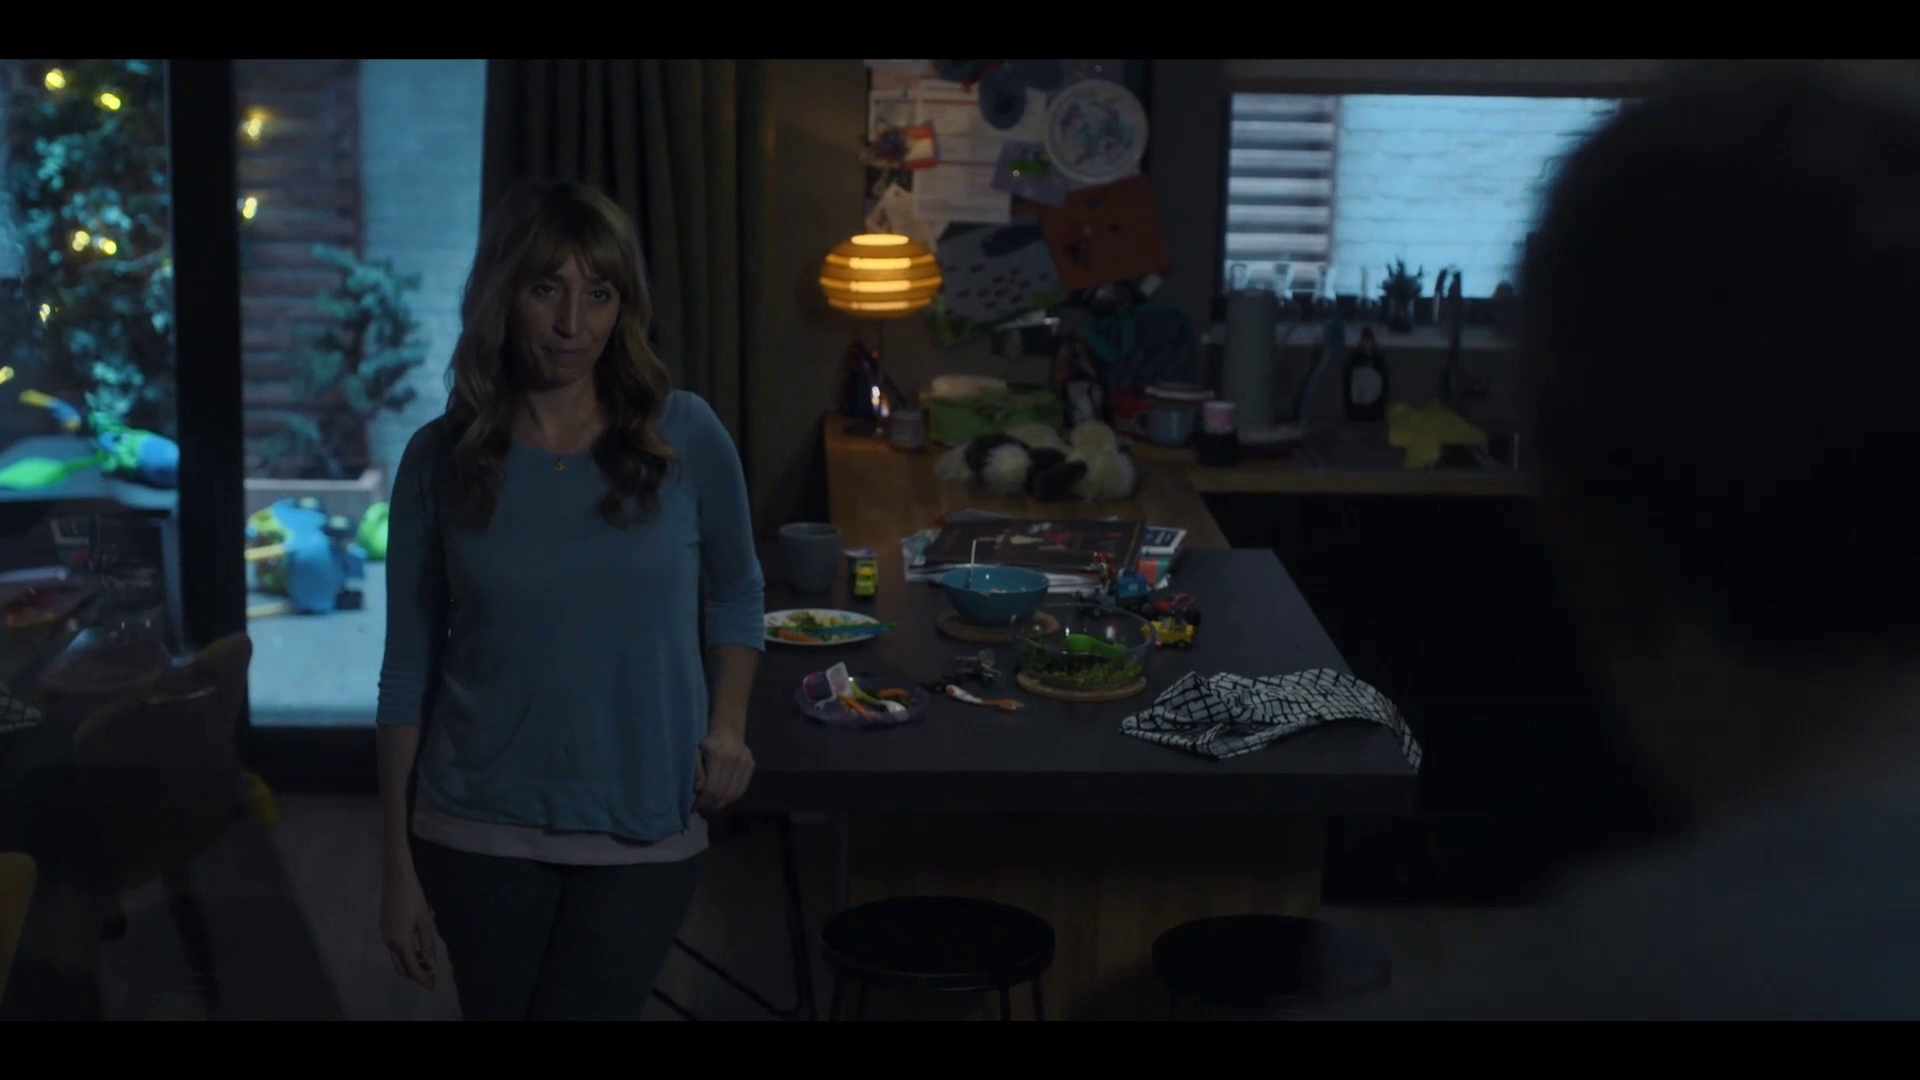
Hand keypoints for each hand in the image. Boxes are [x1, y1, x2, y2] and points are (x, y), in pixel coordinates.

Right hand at [380, 864, 437, 990]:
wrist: (396, 876)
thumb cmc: (413, 896)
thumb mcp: (424, 920)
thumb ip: (427, 943)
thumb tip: (431, 964)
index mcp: (399, 940)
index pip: (411, 967)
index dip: (422, 978)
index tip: (433, 986)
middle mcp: (388, 941)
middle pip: (401, 967)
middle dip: (416, 974)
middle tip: (433, 976)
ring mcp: (384, 934)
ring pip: (397, 958)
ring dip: (411, 964)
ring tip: (428, 964)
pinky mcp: (384, 928)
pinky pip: (395, 949)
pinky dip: (406, 954)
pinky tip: (418, 950)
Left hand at [694, 729, 753, 816]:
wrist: (728, 732)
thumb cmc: (708, 744)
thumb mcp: (696, 754)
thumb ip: (696, 771)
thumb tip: (698, 789)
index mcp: (718, 755)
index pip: (712, 787)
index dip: (704, 801)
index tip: (696, 807)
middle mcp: (734, 759)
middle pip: (723, 792)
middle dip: (711, 805)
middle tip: (703, 810)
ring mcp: (745, 763)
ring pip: (734, 794)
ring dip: (721, 804)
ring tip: (712, 807)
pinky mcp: (751, 766)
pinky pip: (741, 789)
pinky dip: (731, 798)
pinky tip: (722, 800)